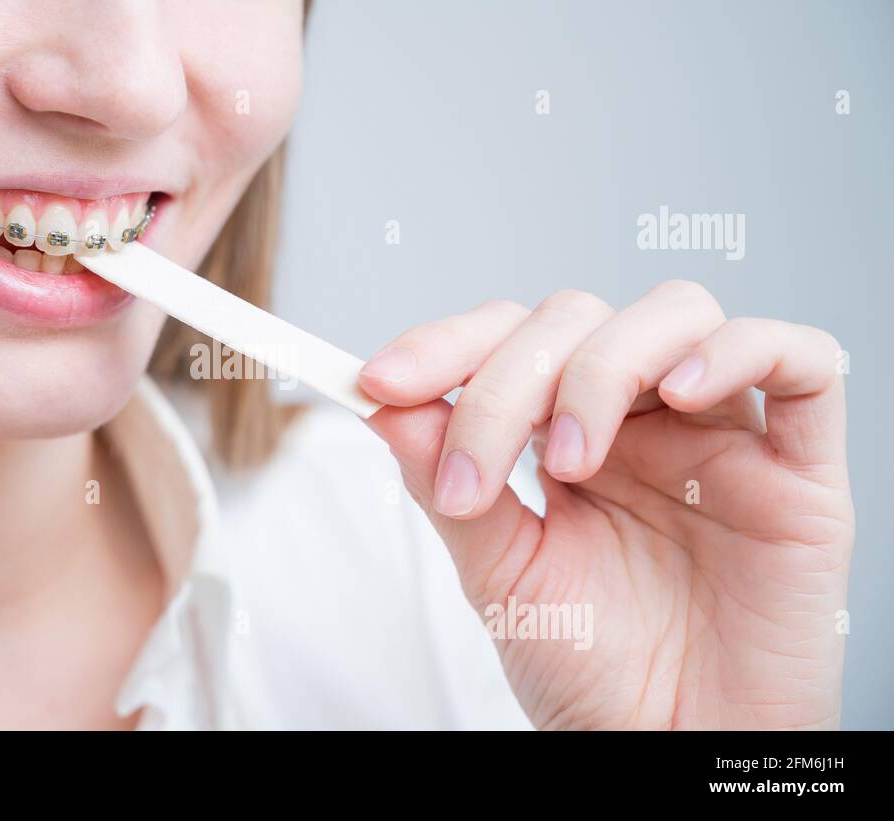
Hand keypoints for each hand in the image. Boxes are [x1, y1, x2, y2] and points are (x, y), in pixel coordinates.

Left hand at [359, 281, 853, 728]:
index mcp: (569, 437)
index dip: (446, 345)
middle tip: (474, 476)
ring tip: (570, 460)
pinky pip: (802, 363)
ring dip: (603, 367)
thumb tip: (387, 404)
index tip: (379, 382)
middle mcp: (643, 423)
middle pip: (579, 321)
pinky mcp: (799, 473)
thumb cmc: (592, 674)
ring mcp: (721, 438)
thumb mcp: (500, 576)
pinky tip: (682, 393)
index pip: (511, 341)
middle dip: (507, 380)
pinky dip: (738, 350)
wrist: (667, 754)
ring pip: (676, 314)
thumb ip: (449, 483)